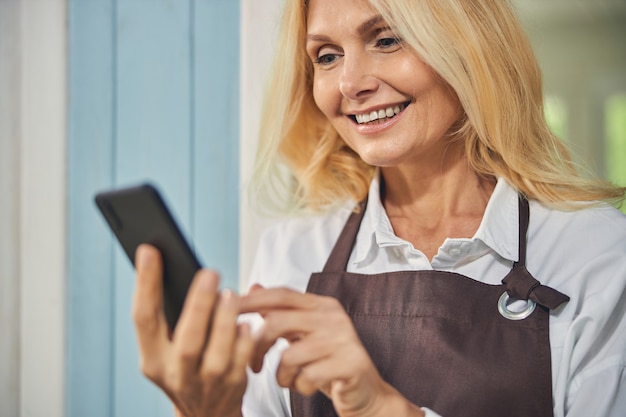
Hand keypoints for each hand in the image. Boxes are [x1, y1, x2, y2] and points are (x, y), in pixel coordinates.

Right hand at [133, 244, 252, 416]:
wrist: (205, 413)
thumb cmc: (185, 366)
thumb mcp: (165, 348)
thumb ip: (169, 315)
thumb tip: (174, 265)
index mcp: (152, 358)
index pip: (144, 318)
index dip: (145, 284)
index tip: (150, 251)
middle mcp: (176, 372)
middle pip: (187, 340)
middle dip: (199, 305)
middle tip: (210, 273)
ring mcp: (206, 383)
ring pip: (217, 353)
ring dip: (225, 321)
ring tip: (230, 295)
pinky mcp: (232, 386)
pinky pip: (241, 362)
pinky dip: (245, 341)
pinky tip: (247, 323)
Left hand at [239, 286, 424, 416]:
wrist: (366, 393)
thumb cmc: (329, 363)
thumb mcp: (303, 334)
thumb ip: (280, 311)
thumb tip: (254, 287)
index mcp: (321, 305)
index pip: (281, 295)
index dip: (251, 301)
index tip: (224, 308)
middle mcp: (333, 317)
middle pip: (278, 321)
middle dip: (256, 346)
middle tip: (252, 365)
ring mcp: (343, 340)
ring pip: (289, 355)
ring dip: (281, 374)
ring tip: (288, 379)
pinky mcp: (350, 364)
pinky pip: (307, 377)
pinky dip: (298, 387)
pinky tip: (305, 386)